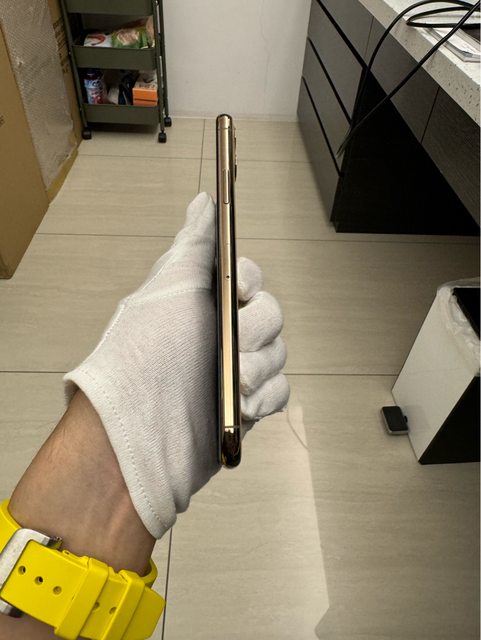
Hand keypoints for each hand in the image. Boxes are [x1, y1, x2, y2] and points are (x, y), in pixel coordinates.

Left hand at [64, 193, 288, 538]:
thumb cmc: (143, 357)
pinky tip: (243, 405)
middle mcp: (220, 334)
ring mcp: (234, 370)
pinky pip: (280, 391)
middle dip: (254, 331)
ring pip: (279, 353)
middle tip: (231, 348)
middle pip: (270, 314)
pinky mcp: (247, 406)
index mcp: (201, 304)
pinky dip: (266, 397)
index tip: (234, 292)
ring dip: (258, 368)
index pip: (248, 277)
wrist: (138, 436)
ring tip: (233, 384)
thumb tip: (203, 202)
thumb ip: (193, 245)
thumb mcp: (168, 289)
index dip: (248, 282)